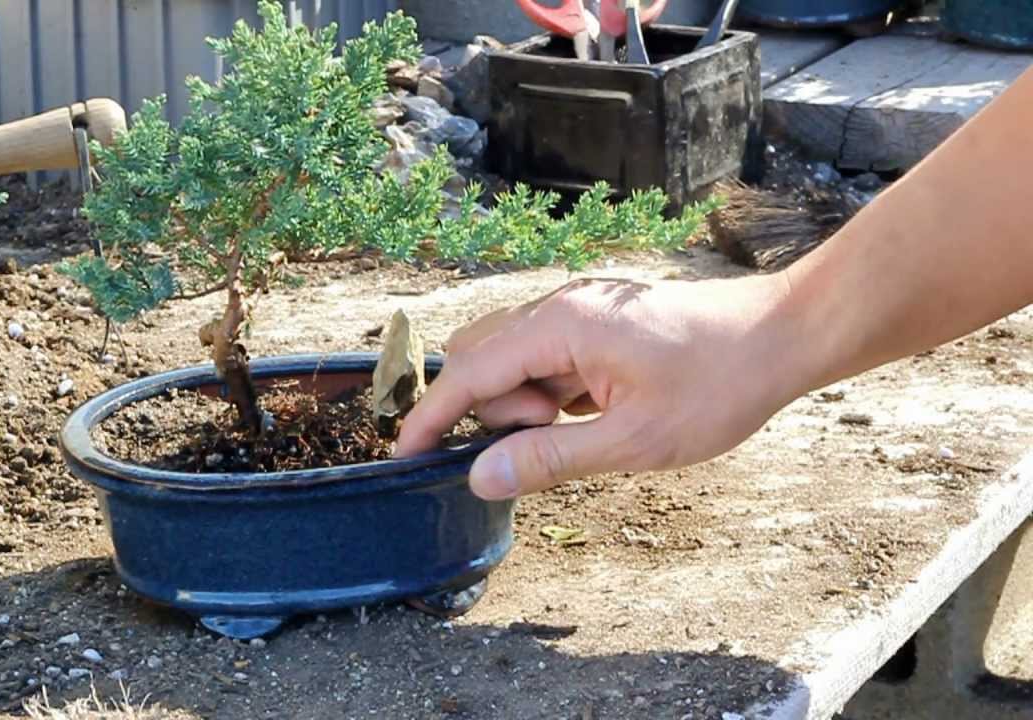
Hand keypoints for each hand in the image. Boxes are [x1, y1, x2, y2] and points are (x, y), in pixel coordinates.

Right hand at [394, 274, 804, 499]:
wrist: (783, 334)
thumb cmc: (719, 384)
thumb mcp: (632, 439)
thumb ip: (549, 458)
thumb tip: (480, 476)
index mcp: (560, 326)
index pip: (469, 374)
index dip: (431, 417)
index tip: (403, 455)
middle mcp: (558, 306)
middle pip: (480, 357)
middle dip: (494, 407)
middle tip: (556, 433)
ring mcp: (576, 310)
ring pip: (511, 358)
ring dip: (525, 400)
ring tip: (588, 422)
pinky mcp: (594, 321)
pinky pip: (544, 356)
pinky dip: (549, 390)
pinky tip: (594, 409)